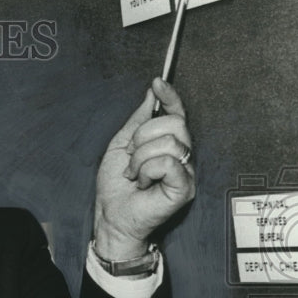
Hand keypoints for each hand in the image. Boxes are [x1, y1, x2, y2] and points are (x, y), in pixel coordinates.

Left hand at [94, 78, 195, 259]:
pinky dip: (146, 171)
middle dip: (143, 137)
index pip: (177, 114)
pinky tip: (143, 184)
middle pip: (175, 124)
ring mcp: (186, 172)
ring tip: (135, 175)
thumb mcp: (121, 146)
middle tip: (131, 158)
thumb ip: (138, 121)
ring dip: (140, 158)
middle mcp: (181, 155)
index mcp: (167, 144)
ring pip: (169, 142)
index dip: (170, 96)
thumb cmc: (116, 187)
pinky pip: (168, 162)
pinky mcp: (185, 187)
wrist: (111, 215)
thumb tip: (151, 94)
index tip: (158, 82)